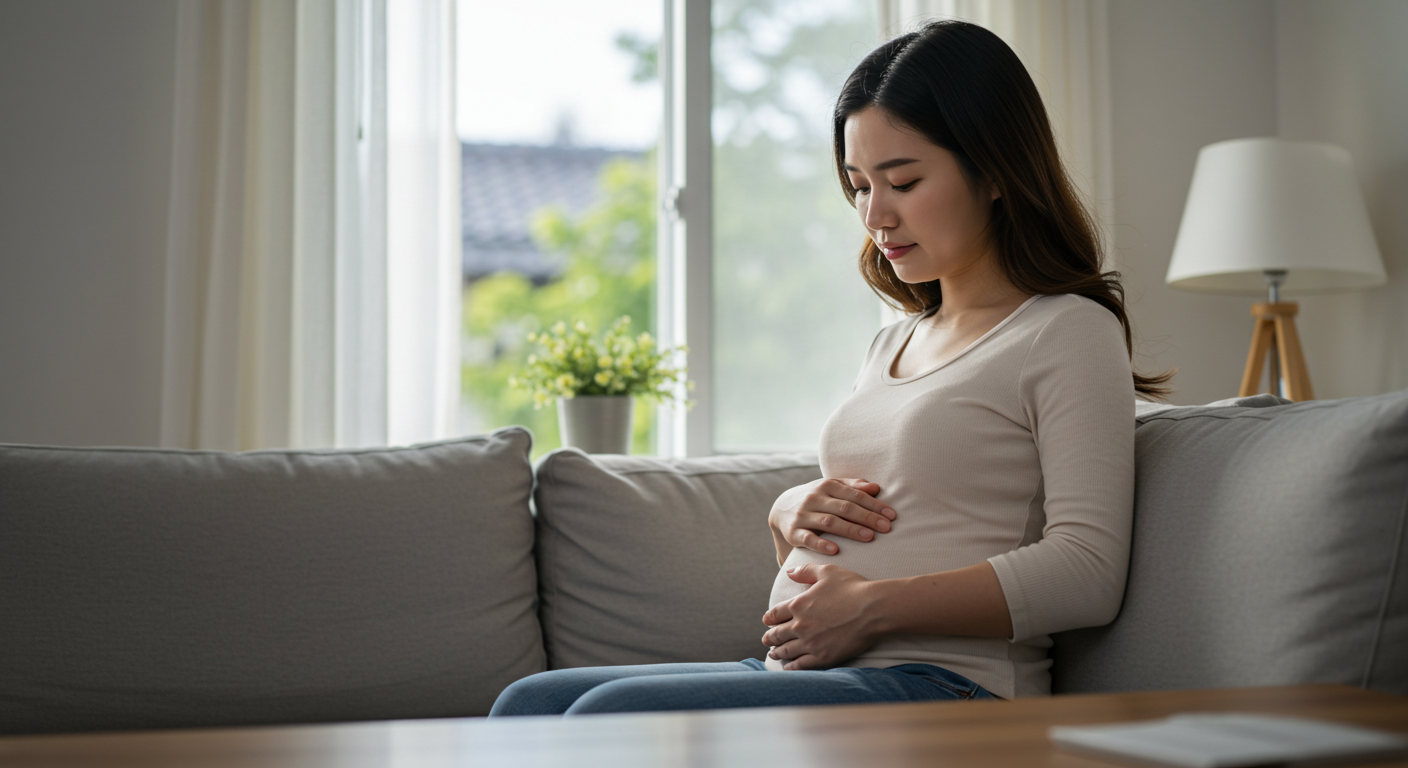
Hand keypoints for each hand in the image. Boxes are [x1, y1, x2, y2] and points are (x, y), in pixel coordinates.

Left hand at [761, 564, 880, 669]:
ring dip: (777, 653)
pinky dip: (792, 667)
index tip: (767, 622)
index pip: (775, 614)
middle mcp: (800, 625)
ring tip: (773, 655)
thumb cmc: (853, 588)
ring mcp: (811, 643)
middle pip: (777, 634)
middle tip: (766, 641)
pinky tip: (789, 667)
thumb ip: (806, 571)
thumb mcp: (827, 572)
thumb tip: (789, 573)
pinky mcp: (823, 657)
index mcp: (799, 605)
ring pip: (786, 651)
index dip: (768, 619)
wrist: (873, 609)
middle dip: (769, 638)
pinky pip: (801, 665)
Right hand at [768, 478, 895, 558]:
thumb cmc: (817, 498)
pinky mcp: (794, 532)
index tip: (891, 515)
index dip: (874, 505)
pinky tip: (835, 550)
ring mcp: (803, 515)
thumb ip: (853, 486)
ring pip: (829, 522)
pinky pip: (808, 539)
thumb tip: (875, 487)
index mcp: (828, 486)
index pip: (855, 495)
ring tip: (869, 537)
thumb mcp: (832, 487)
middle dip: (867, 517)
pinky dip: (821, 544)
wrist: (781, 507)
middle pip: (845, 508)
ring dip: (850, 530)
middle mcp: (815, 498)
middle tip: (886, 527)